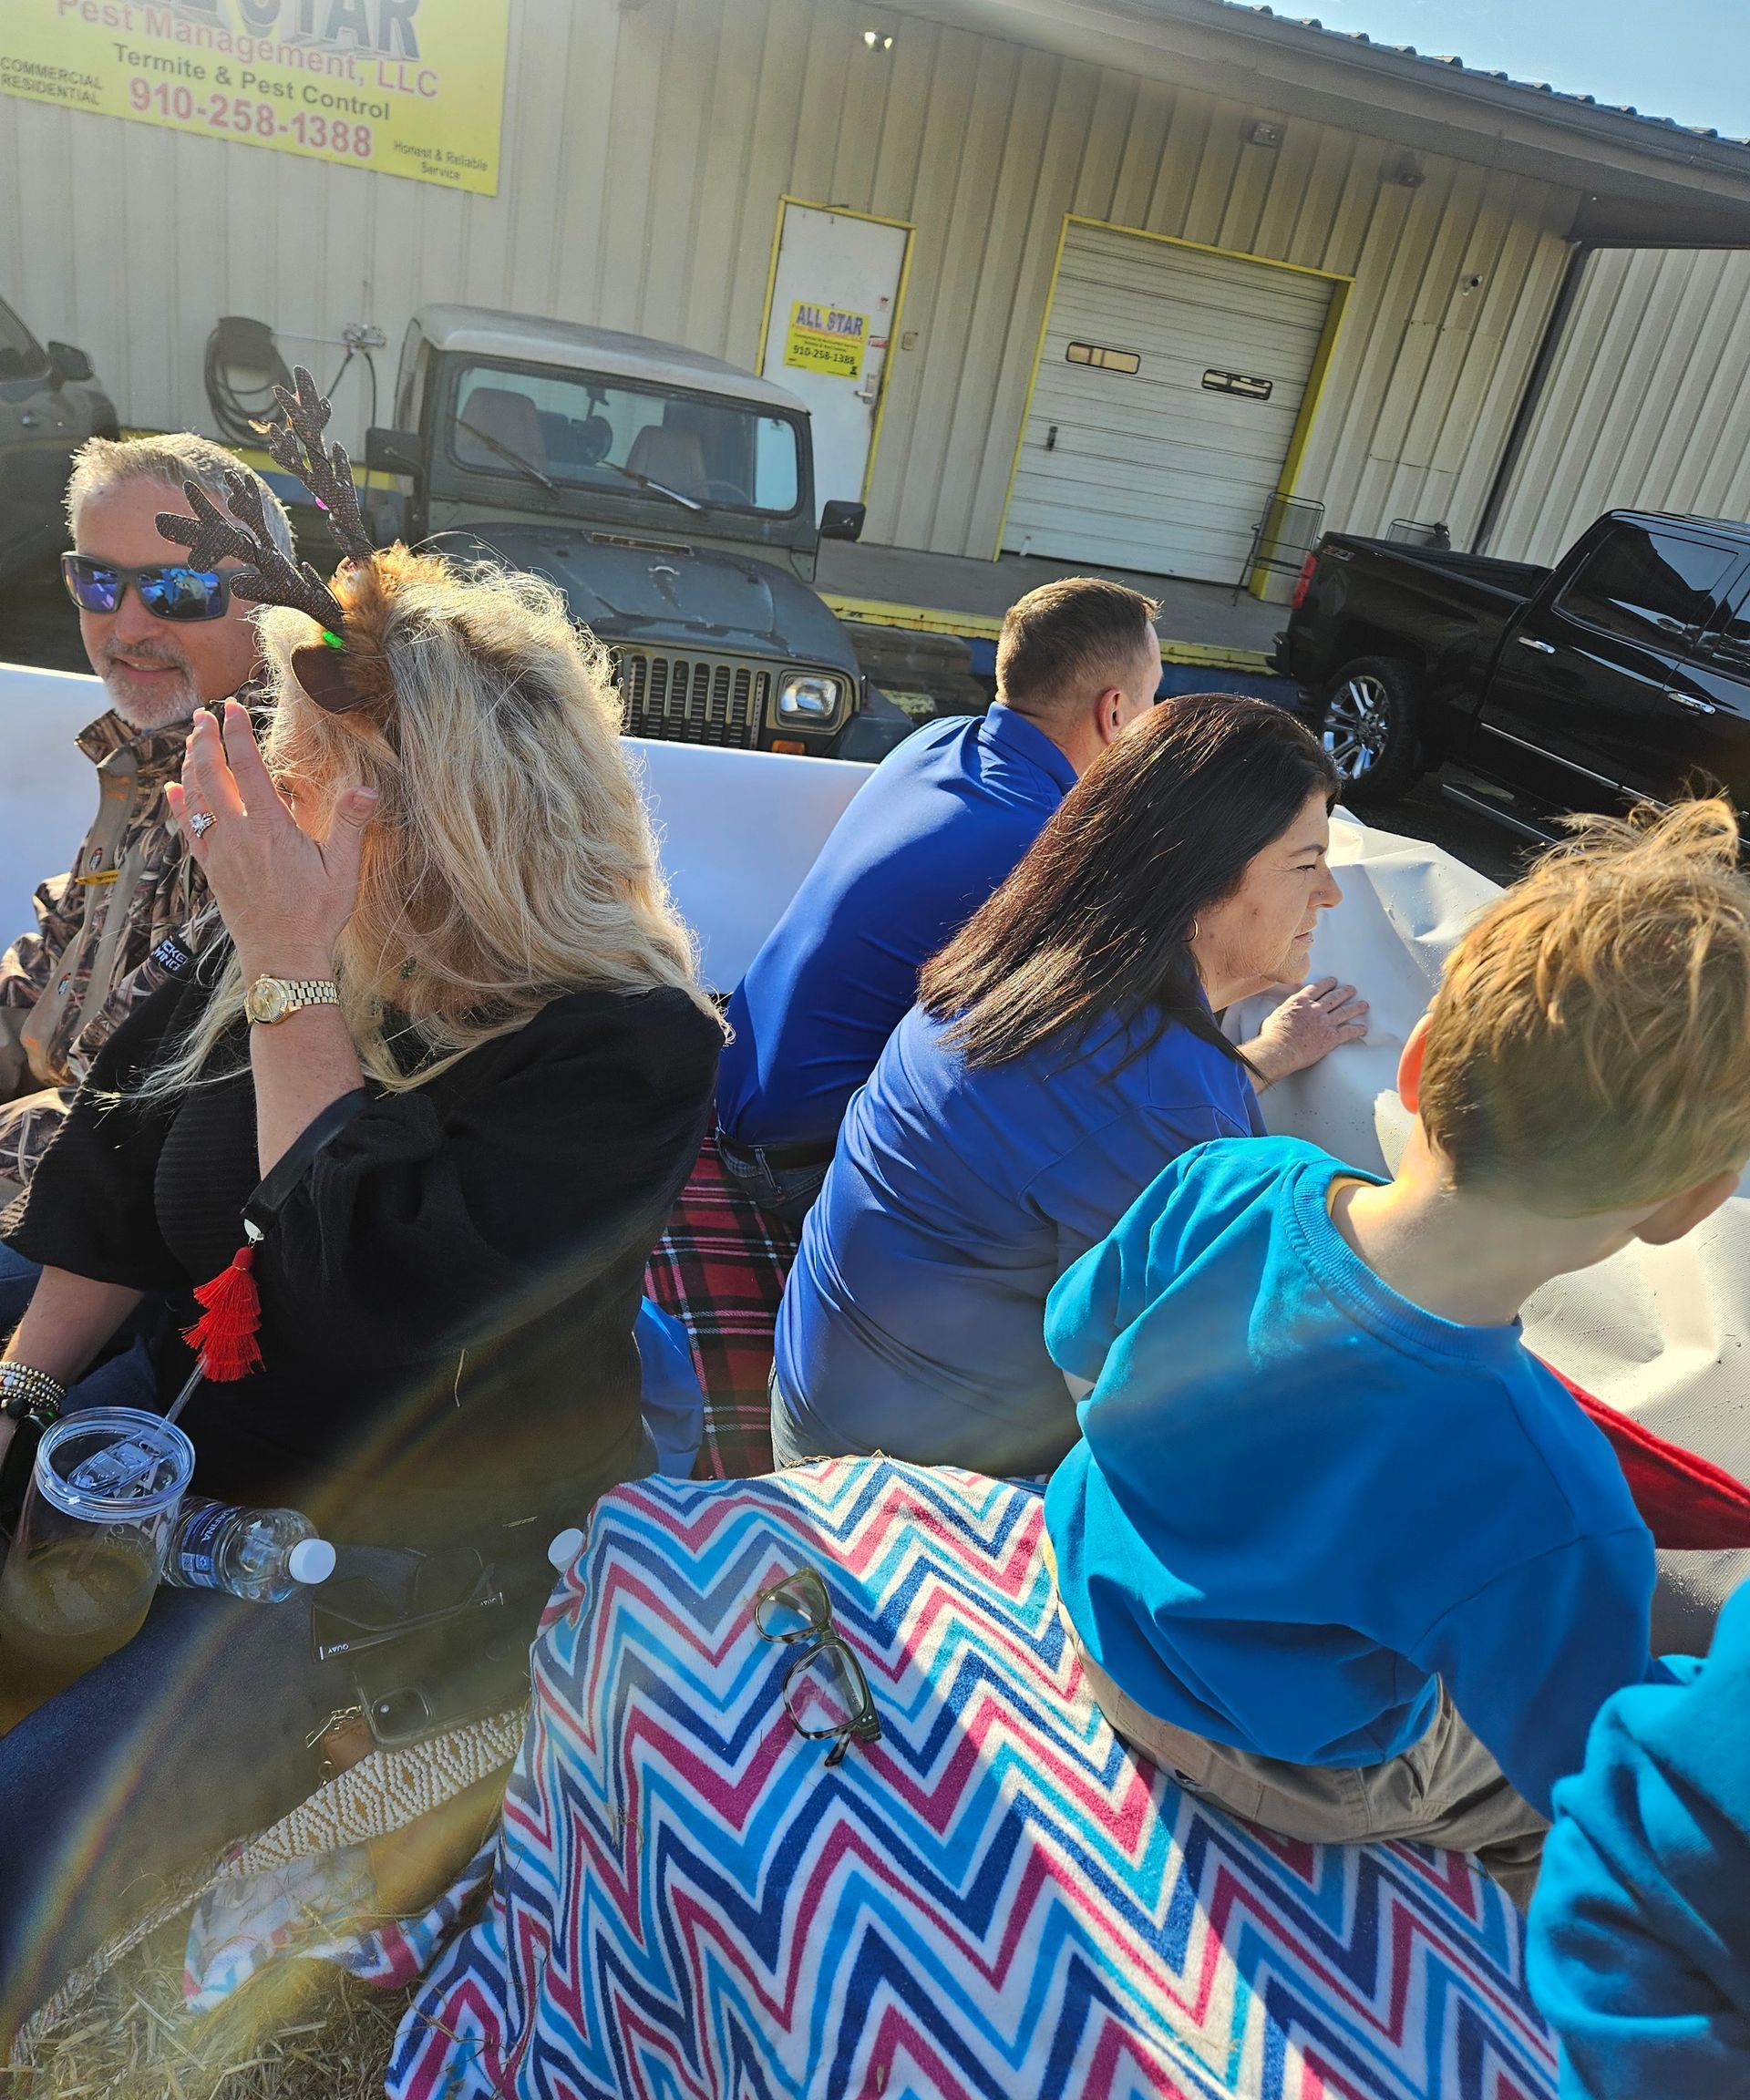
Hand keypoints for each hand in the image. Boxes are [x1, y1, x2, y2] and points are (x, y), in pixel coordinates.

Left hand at [165, 700, 376, 979]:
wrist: (283, 956)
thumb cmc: (316, 915)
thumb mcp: (343, 871)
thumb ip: (351, 826)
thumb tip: (367, 789)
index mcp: (271, 828)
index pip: (248, 769)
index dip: (237, 735)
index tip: (232, 710)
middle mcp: (238, 835)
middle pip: (212, 776)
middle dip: (205, 741)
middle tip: (203, 715)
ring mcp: (220, 853)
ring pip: (195, 799)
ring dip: (190, 766)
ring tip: (191, 742)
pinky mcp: (211, 870)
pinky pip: (188, 830)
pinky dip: (178, 805)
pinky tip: (172, 789)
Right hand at [1242, 976, 1368, 1085]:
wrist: (1280, 1049)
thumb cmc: (1272, 1035)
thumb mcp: (1274, 1015)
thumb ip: (1285, 1011)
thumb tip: (1283, 1013)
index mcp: (1300, 1002)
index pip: (1318, 988)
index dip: (1328, 984)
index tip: (1334, 981)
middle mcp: (1315, 1009)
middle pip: (1335, 997)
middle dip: (1345, 992)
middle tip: (1352, 990)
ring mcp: (1325, 1022)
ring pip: (1345, 1011)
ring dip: (1356, 1007)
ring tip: (1364, 1005)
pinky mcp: (1331, 1037)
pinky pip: (1348, 1031)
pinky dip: (1357, 1030)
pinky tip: (1363, 1028)